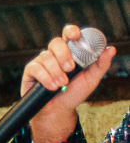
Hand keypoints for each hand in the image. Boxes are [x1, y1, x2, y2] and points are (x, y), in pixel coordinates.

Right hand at [20, 24, 116, 142]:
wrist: (58, 110)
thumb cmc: (74, 93)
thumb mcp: (91, 79)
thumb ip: (100, 64)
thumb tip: (111, 49)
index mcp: (70, 52)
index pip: (69, 34)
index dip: (71, 31)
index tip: (76, 36)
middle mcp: (54, 54)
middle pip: (55, 42)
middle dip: (63, 55)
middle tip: (70, 69)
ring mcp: (42, 61)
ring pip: (46, 57)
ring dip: (56, 72)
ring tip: (61, 84)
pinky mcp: (31, 71)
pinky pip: (36, 68)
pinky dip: (45, 78)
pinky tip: (51, 87)